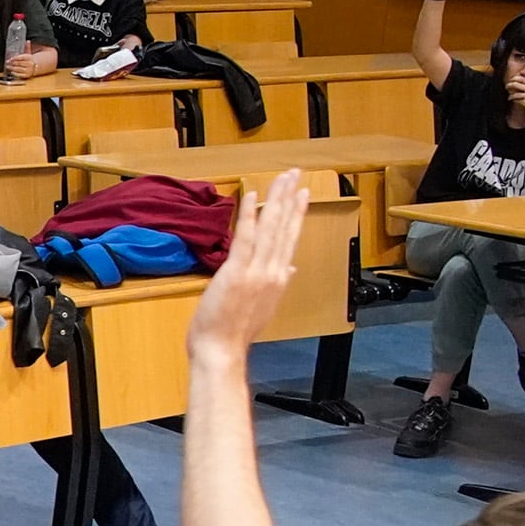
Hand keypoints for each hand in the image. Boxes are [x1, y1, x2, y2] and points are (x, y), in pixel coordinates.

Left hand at [189, 171, 313, 361]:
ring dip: (276, 200)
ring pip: (271, 229)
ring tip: (282, 178)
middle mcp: (273, 272)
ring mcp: (256, 272)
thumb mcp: (263, 306)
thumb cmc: (234, 332)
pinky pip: (246, 239)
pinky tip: (253, 197)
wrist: (222, 351)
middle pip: (284, 228)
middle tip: (295, 175)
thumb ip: (276, 284)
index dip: (297, 215)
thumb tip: (290, 269)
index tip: (302, 195)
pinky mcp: (236, 273)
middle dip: (290, 199)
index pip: (290, 240)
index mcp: (278, 280)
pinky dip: (250, 216)